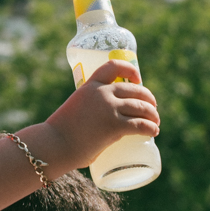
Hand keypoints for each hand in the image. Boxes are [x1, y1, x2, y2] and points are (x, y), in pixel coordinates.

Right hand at [38, 61, 159, 170]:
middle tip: (152, 109)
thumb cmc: (61, 132)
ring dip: (153, 115)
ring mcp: (109, 108)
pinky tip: (154, 131)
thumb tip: (103, 123)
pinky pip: (140, 124)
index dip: (130, 70)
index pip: (114, 66)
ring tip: (155, 122)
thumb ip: (91, 109)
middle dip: (148, 99)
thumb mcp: (76, 109)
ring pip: (141, 107)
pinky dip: (151, 127)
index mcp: (90, 85)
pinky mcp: (114, 126)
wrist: (54, 144)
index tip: (138, 79)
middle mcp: (102, 93)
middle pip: (135, 90)